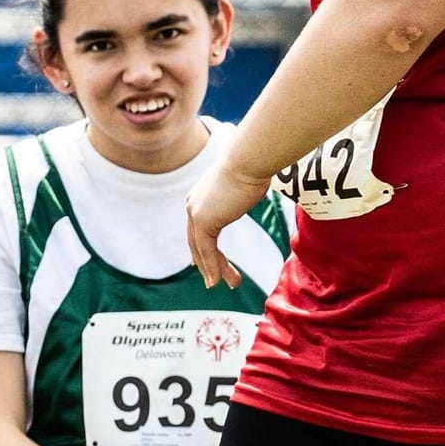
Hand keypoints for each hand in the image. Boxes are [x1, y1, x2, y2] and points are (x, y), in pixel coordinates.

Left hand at [185, 159, 266, 289]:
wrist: (248, 160)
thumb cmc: (251, 168)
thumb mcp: (241, 186)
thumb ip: (238, 195)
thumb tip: (248, 189)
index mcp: (199, 198)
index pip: (197, 230)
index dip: (200, 250)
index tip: (203, 265)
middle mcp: (193, 205)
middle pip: (197, 242)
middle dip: (209, 263)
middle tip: (218, 281)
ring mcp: (196, 213)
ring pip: (201, 250)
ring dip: (214, 270)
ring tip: (227, 285)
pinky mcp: (203, 221)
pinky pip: (206, 250)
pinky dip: (212, 267)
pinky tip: (218, 280)